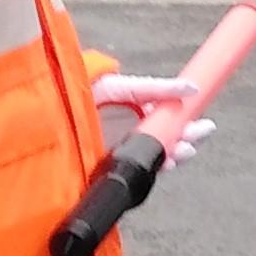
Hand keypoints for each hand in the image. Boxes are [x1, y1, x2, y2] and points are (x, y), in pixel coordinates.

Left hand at [88, 72, 216, 164]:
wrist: (54, 110)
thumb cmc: (83, 91)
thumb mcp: (124, 86)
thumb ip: (157, 89)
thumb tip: (191, 88)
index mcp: (136, 112)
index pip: (168, 119)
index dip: (186, 122)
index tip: (201, 121)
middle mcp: (132, 132)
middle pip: (167, 138)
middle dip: (187, 137)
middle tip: (200, 133)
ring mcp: (124, 150)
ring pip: (158, 154)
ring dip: (176, 152)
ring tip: (186, 148)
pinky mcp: (113, 166)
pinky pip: (141, 169)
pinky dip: (157, 166)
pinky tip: (167, 161)